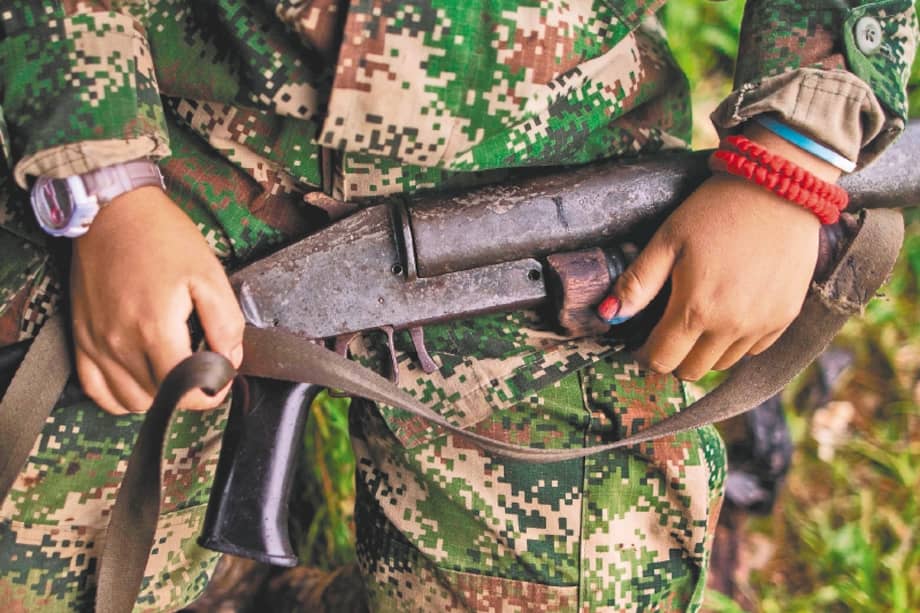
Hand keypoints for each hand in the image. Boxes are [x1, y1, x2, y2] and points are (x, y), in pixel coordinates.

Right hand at [71, 186, 244, 413]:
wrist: (112, 212)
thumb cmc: (162, 238)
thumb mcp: (208, 274)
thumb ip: (226, 322)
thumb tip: (231, 359)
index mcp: (154, 328)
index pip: (184, 392)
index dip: (210, 394)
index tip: (221, 378)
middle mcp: (120, 343)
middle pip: (160, 399)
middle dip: (188, 391)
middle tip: (202, 365)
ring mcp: (96, 345)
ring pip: (130, 402)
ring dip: (157, 395)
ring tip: (172, 368)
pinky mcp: (81, 340)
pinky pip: (97, 391)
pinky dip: (121, 395)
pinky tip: (141, 377)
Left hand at [601, 125, 841, 379]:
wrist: (779, 189)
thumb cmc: (715, 211)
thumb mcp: (667, 241)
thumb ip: (637, 283)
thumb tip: (609, 315)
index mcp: (695, 309)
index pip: (662, 360)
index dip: (647, 352)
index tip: (645, 337)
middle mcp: (730, 326)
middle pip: (691, 370)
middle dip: (675, 354)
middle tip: (672, 326)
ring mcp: (762, 324)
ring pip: (723, 363)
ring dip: (707, 349)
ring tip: (703, 314)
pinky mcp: (785, 316)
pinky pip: (755, 349)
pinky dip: (739, 339)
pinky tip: (732, 310)